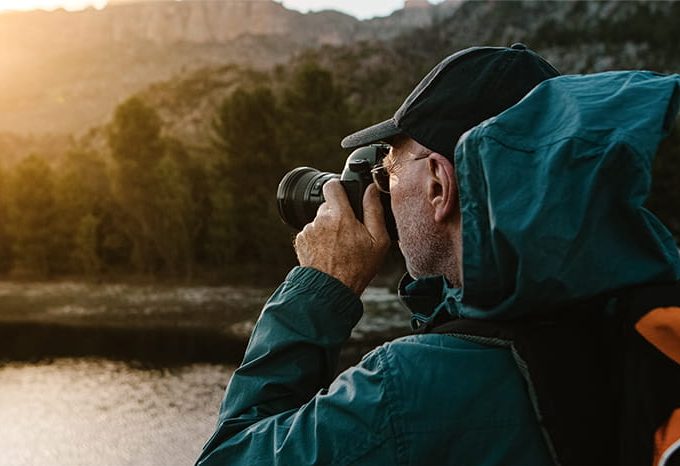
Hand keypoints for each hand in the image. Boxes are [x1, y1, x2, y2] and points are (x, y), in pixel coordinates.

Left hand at [294, 180, 390, 294]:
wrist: (330, 289)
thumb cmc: (357, 268)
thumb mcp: (378, 241)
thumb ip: (374, 211)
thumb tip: (371, 190)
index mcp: (340, 216)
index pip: (333, 186)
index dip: (339, 187)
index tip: (344, 195)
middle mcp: (320, 219)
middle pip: (328, 206)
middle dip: (337, 215)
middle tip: (348, 233)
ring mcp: (308, 230)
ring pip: (319, 220)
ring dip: (327, 228)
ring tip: (337, 247)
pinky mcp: (301, 241)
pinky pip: (310, 232)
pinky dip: (317, 239)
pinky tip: (327, 252)